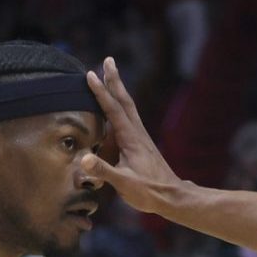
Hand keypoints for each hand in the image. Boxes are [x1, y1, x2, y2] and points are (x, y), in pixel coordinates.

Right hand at [78, 57, 182, 212]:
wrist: (173, 197)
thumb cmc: (149, 192)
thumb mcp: (124, 183)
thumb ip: (103, 171)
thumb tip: (83, 159)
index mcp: (130, 138)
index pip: (112, 109)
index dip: (101, 92)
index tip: (90, 74)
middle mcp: (137, 133)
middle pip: (124, 100)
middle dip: (115, 79)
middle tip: (108, 59)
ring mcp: (141, 137)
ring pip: (128, 107)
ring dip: (119, 90)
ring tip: (111, 76)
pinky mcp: (143, 144)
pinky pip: (130, 118)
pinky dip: (122, 106)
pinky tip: (118, 110)